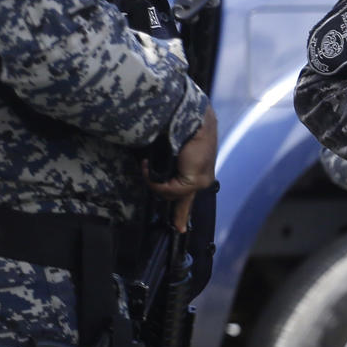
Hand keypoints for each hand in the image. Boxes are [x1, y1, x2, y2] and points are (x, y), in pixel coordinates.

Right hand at [148, 106, 218, 230]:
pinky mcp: (194, 180)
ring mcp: (199, 181)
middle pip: (181, 202)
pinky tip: (147, 167)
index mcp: (196, 172)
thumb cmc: (178, 129)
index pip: (189, 197)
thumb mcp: (170, 151)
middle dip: (178, 213)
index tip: (179, 228)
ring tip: (146, 166)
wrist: (190, 117)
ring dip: (153, 182)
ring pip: (169, 195)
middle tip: (177, 227)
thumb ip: (166, 166)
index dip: (182, 213)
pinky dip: (153, 180)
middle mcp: (201, 179)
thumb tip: (151, 171)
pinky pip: (168, 190)